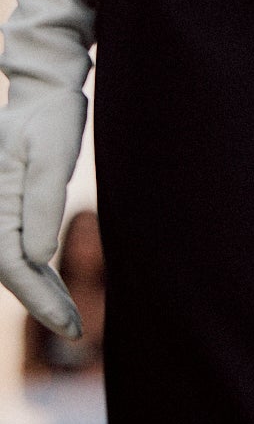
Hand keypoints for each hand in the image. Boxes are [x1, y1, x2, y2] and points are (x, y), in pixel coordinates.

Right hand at [0, 95, 85, 335]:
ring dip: (41, 292)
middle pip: (10, 269)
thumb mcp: (52, 156)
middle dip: (42, 303)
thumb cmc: (49, 119)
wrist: (41, 92)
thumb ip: (42, 205)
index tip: (68, 324)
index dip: (38, 298)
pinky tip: (57, 292)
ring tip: (73, 321)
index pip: (11, 263)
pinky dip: (37, 273)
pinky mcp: (7, 207)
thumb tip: (38, 257)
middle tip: (76, 331)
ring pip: (13, 263)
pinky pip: (17, 249)